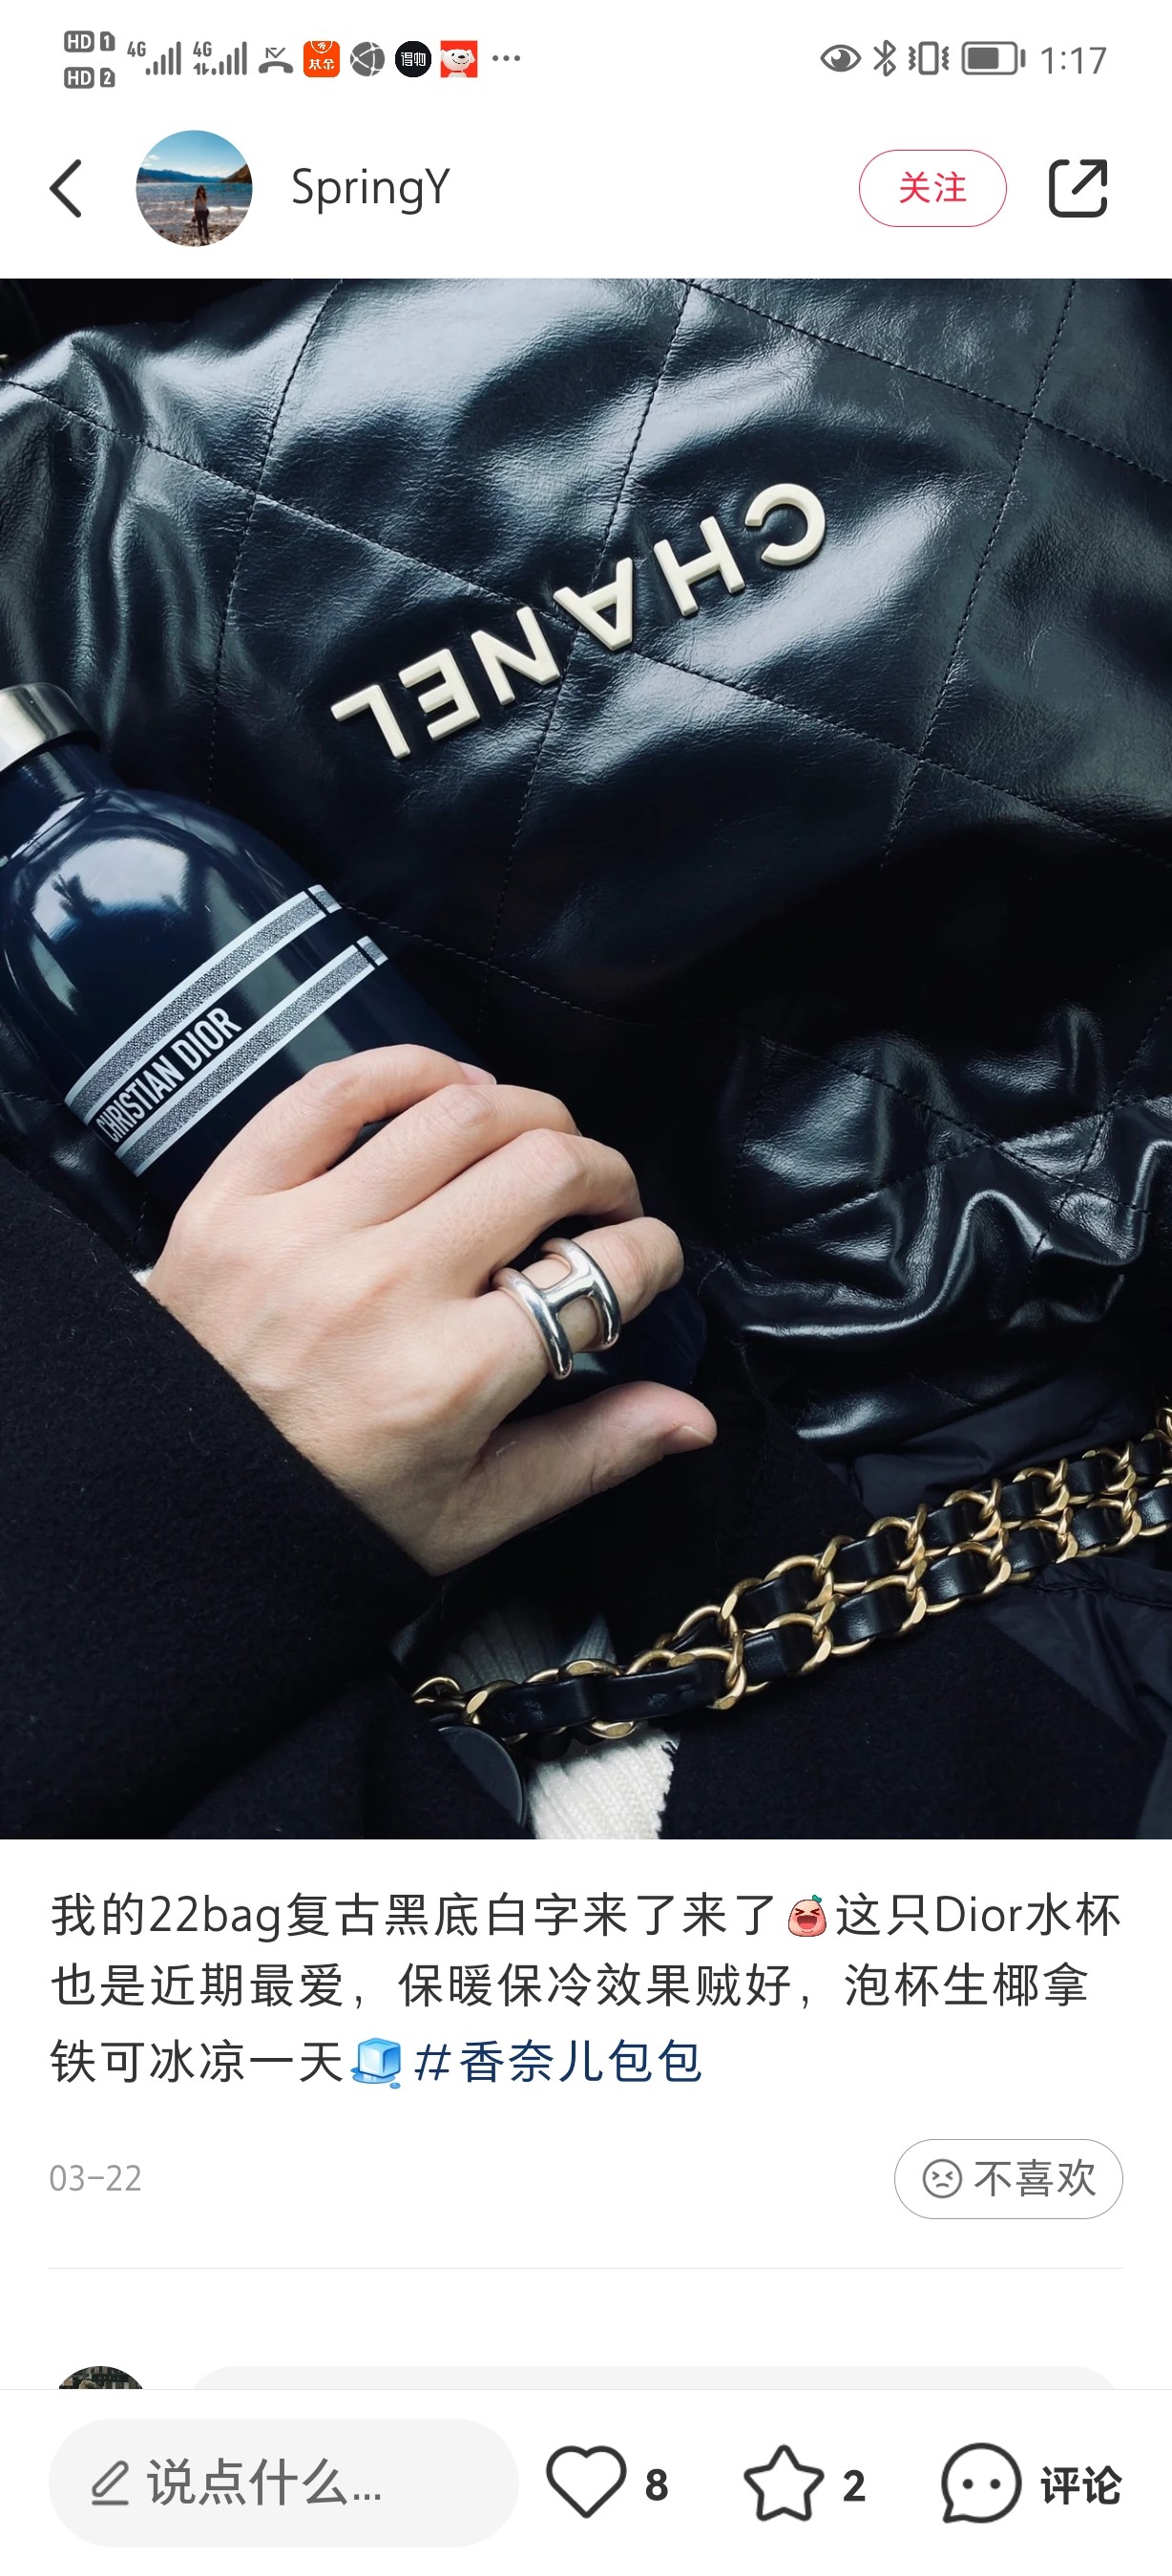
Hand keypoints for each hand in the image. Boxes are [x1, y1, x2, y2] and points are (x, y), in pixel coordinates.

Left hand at [145, 1046, 715, 1572]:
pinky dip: (406, 1071)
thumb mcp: (469, 1515)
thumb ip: (589, 1456)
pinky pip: (333, 1091)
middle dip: (604, 1175)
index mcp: (451, 1376)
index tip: (647, 1262)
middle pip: (543, 1168)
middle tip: (603, 1202)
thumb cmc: (325, 1514)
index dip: (652, 1256)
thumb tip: (692, 1416)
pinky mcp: (236, 1197)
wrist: (168, 1509)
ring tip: (537, 1144)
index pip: (602, 1273)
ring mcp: (304, 1232)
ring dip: (525, 1113)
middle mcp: (385, 1289)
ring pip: (457, 1114)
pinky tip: (447, 1090)